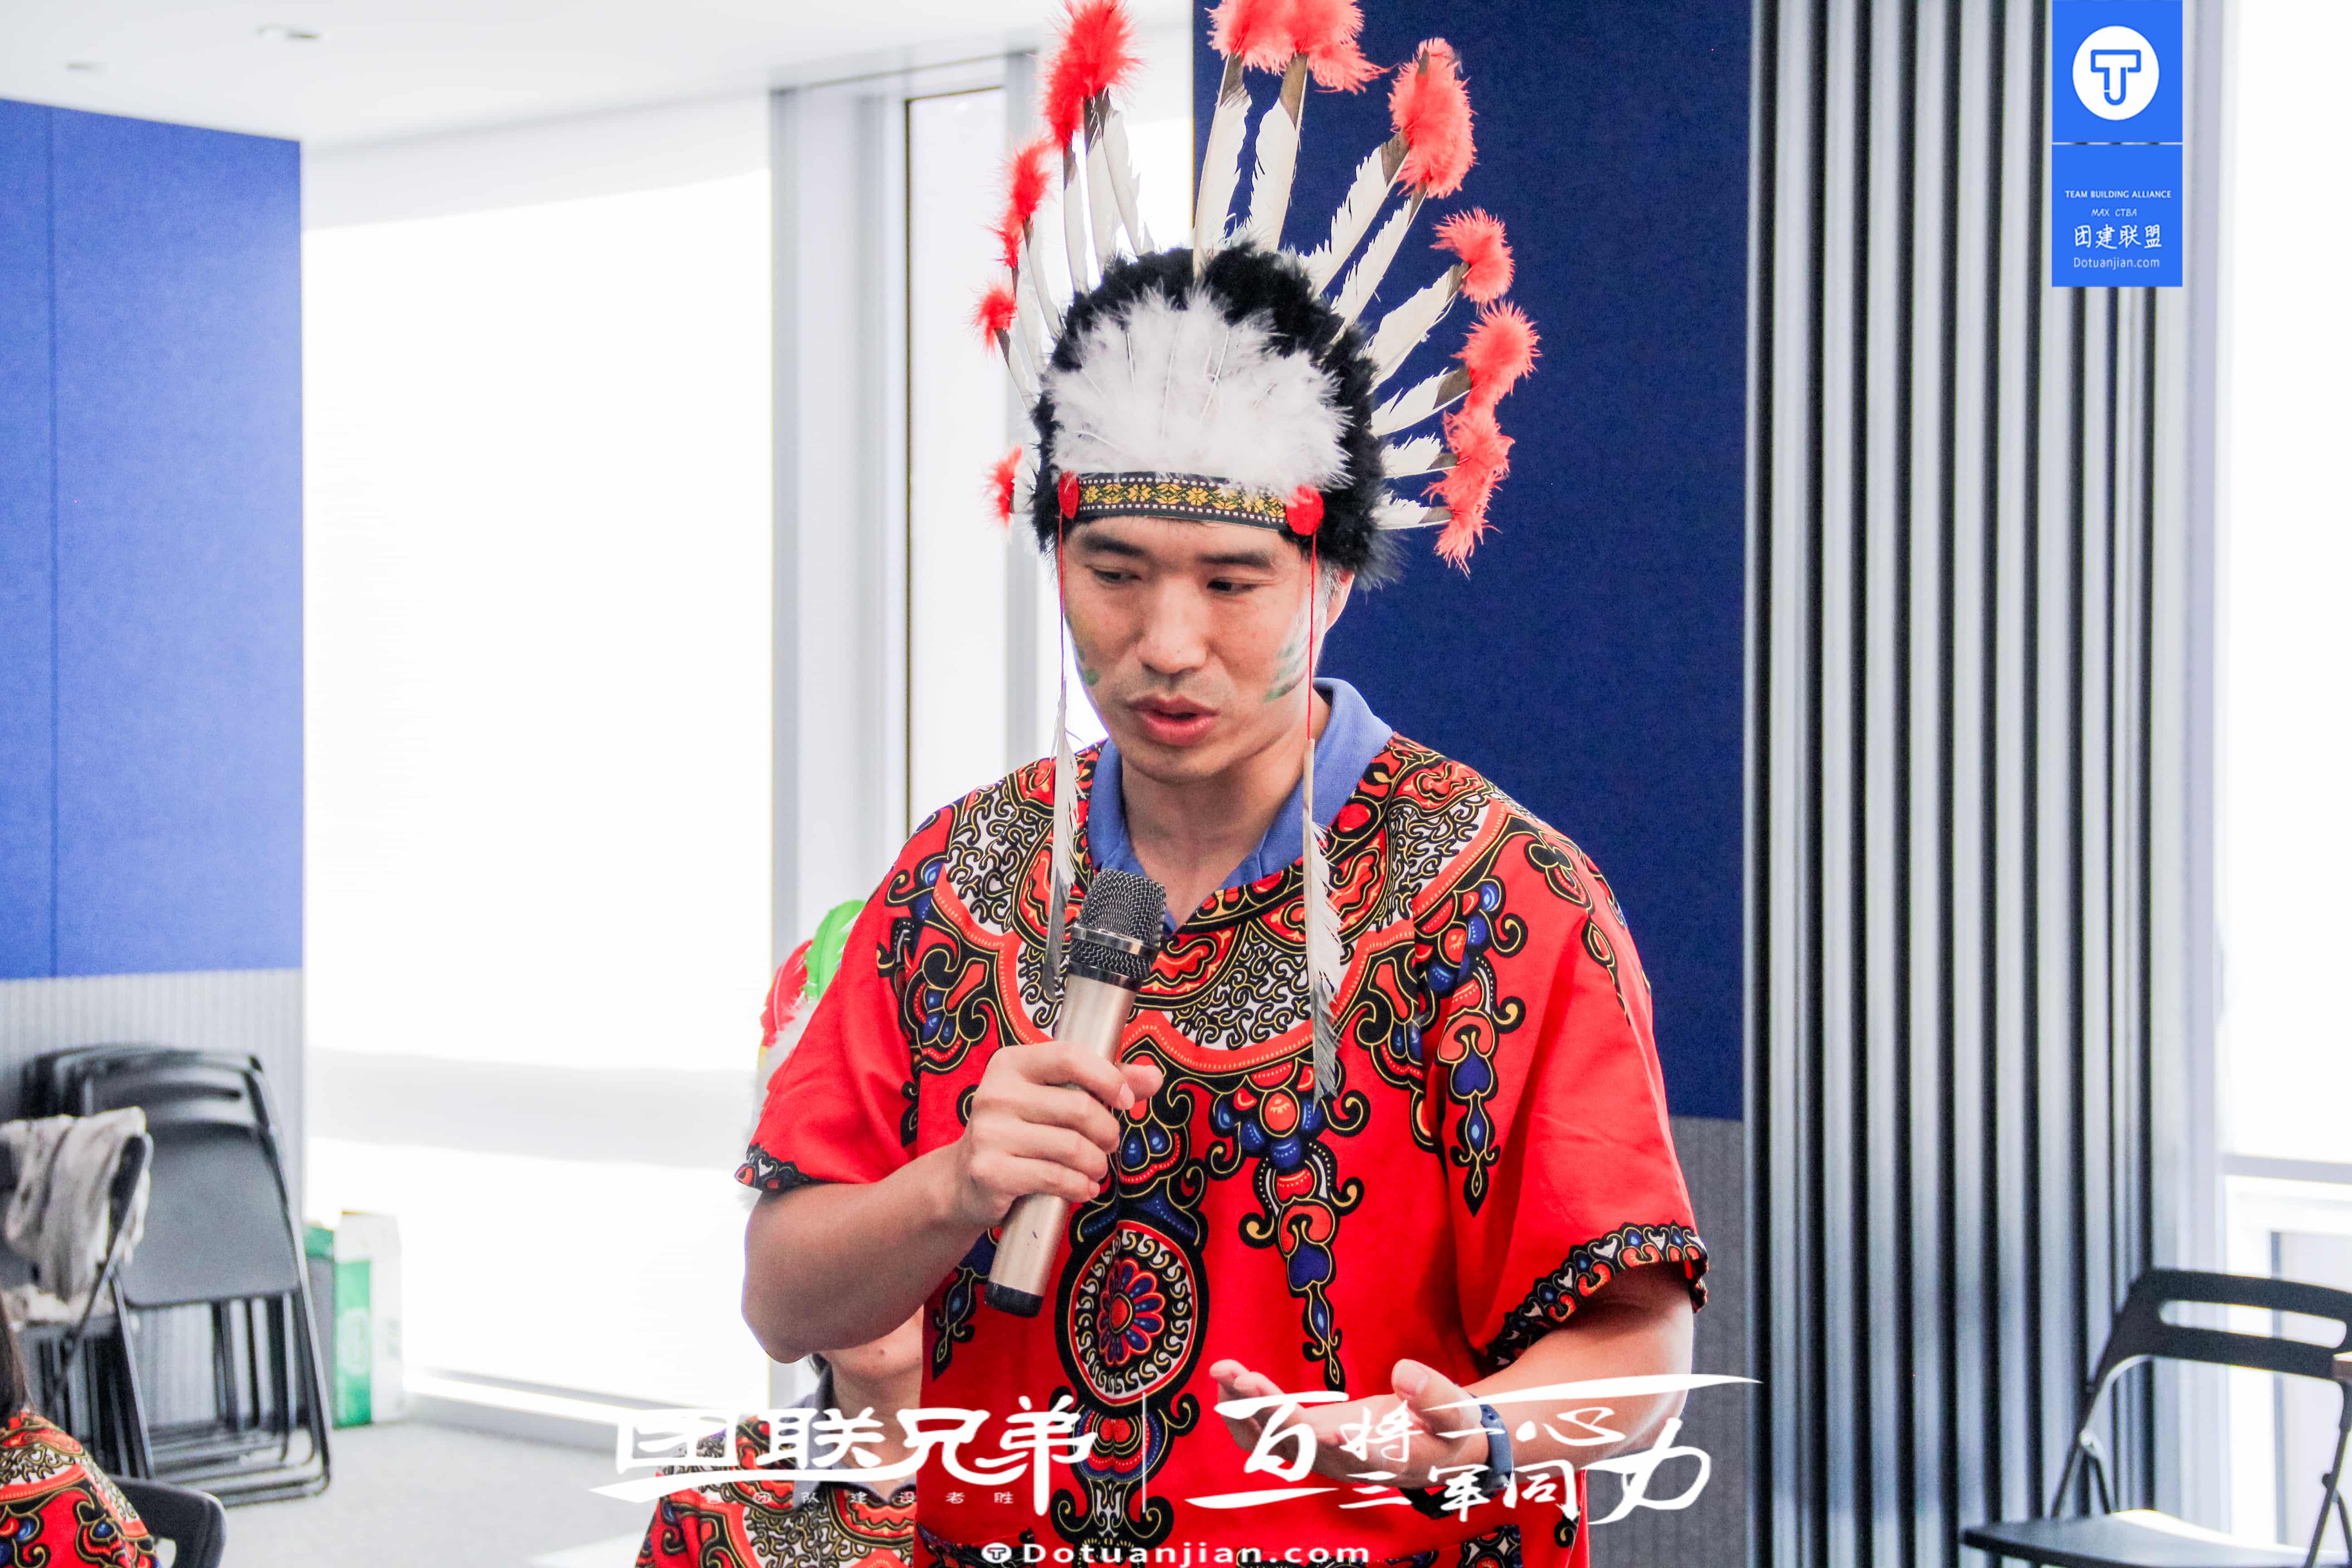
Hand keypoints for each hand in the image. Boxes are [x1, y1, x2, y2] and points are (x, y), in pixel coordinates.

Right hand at [942, 1041, 1164, 1229]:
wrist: (964, 1180)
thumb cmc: (1020, 1132)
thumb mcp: (1055, 1098)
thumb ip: (1104, 1083)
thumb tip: (1152, 1077)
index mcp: (1012, 1064)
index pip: (1071, 1057)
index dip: (1109, 1079)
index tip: (1125, 1101)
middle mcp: (995, 1093)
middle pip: (1080, 1108)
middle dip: (1108, 1132)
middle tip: (1108, 1144)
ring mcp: (989, 1132)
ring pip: (1072, 1147)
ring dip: (1096, 1164)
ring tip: (1094, 1169)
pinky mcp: (989, 1170)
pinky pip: (1055, 1178)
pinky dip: (1079, 1187)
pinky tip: (1081, 1188)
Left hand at [1208, 1357, 1490, 1491]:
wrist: (1441, 1449)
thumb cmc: (1451, 1430)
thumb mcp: (1456, 1412)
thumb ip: (1435, 1396)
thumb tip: (1405, 1373)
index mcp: (1381, 1461)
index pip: (1346, 1455)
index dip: (1322, 1443)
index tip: (1310, 1425)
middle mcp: (1341, 1463)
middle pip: (1295, 1445)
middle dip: (1266, 1412)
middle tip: (1243, 1376)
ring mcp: (1320, 1453)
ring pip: (1270, 1441)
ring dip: (1243, 1409)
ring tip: (1224, 1369)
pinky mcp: (1310, 1436)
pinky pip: (1267, 1429)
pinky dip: (1246, 1406)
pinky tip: (1230, 1377)